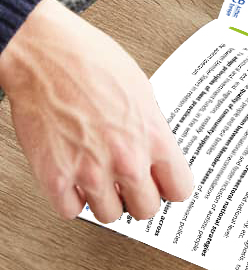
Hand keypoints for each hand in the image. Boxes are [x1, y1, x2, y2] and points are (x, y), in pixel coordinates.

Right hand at [0, 0, 193, 222]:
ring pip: (110, 214)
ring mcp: (91, 171)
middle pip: (146, 209)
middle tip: (130, 185)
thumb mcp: (142, 92)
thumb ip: (151, 129)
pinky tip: (74, 178)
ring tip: (99, 177)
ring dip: (105, 199)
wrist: (46, 54)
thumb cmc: (92, 62)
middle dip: (139, 197)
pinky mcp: (56, 177)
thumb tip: (156, 150)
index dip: (170, 187)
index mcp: (154, 137)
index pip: (179, 189)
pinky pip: (71, 210)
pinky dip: (71, 198)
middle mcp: (127, 159)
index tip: (164, 186)